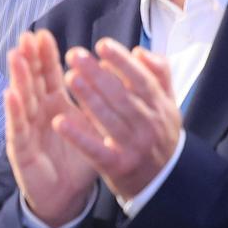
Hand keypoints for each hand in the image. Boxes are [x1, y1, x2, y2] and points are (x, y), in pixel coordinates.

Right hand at [4, 31, 95, 225]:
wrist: (66, 196)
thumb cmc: (77, 161)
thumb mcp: (92, 127)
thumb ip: (99, 103)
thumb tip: (116, 76)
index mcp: (54, 106)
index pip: (48, 76)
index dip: (45, 56)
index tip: (43, 35)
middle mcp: (37, 114)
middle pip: (32, 81)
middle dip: (28, 59)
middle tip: (26, 37)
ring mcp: (27, 130)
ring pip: (21, 99)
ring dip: (18, 78)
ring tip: (16, 56)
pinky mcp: (21, 150)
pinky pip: (17, 129)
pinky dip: (14, 112)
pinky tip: (10, 95)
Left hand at [56, 38, 180, 203]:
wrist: (165, 182)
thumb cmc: (158, 135)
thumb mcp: (168, 105)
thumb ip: (159, 76)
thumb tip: (140, 52)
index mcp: (161, 107)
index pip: (141, 80)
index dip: (122, 62)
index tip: (101, 45)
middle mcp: (149, 125)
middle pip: (122, 96)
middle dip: (97, 74)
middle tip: (74, 55)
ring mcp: (134, 147)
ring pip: (109, 118)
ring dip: (88, 97)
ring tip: (68, 78)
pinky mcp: (118, 166)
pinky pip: (96, 150)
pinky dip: (78, 136)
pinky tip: (59, 122)